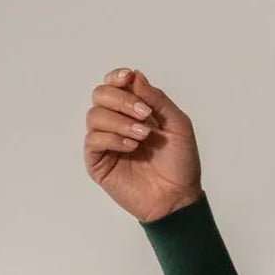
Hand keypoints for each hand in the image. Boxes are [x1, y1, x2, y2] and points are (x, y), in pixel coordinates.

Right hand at [83, 65, 203, 222]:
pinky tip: (131, 147)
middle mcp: (116, 122)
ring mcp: (105, 142)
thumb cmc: (180, 163)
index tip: (128, 78)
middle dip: (121, 99)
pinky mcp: (98, 162)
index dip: (117, 77)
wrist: (178, 197)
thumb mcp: (178, 125)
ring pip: (94, 115)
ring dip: (120, 121)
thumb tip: (135, 76)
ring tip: (142, 135)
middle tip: (144, 114)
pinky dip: (112, 138)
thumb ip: (158, 100)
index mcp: (134, 110)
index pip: (114, 84)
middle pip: (100, 94)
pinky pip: (93, 140)